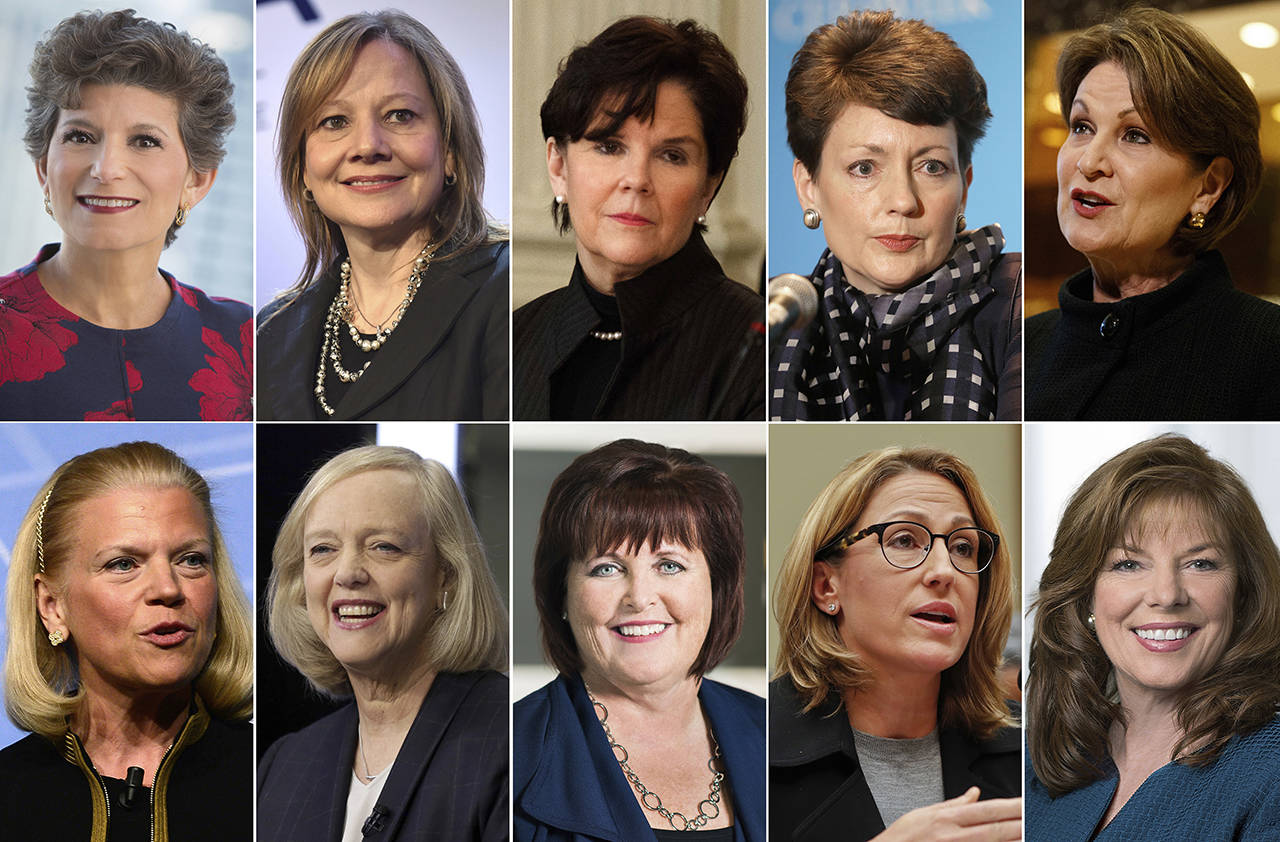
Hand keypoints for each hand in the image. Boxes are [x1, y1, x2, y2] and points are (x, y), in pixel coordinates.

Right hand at [872, 787, 1021, 841]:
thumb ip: (953, 804)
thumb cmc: (902, 838)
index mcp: (948, 818)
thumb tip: (974, 793)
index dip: (1011, 807)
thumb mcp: (923, 813)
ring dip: (1015, 840)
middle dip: (1021, 823)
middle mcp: (955, 835)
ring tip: (1034, 833)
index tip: (1028, 803)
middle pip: (996, 829)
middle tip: (1041, 818)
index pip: (987, 810)